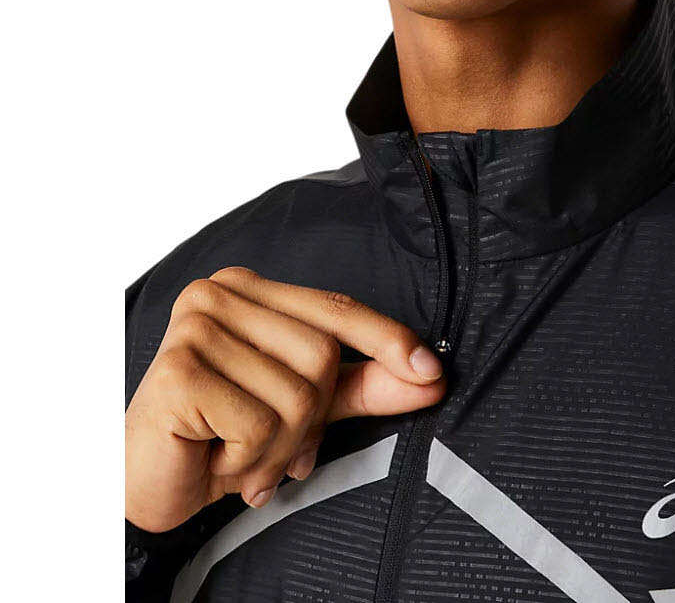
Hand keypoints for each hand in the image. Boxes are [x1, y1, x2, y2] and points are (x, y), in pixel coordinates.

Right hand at [125, 267, 444, 532]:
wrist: (147, 480)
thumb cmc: (221, 434)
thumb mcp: (305, 406)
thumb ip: (364, 386)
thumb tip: (431, 376)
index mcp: (251, 290)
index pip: (336, 308)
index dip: (387, 341)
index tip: (431, 372)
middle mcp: (218, 294)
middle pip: (322, 356)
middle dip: (309, 420)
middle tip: (272, 447)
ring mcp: (195, 327)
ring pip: (296, 395)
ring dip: (278, 448)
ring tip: (240, 454)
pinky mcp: (178, 369)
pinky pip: (259, 423)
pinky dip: (250, 459)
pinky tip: (216, 459)